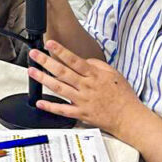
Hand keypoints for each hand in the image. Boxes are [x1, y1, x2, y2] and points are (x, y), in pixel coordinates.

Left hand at [28, 40, 147, 139]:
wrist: (129, 118)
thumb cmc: (123, 95)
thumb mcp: (113, 73)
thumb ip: (97, 65)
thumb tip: (83, 60)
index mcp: (94, 76)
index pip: (75, 60)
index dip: (61, 51)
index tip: (50, 43)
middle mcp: (86, 87)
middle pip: (62, 72)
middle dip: (46, 62)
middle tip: (34, 54)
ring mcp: (82, 101)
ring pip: (59, 88)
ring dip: (43, 79)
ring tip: (32, 71)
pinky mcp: (81, 114)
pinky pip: (63, 110)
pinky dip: (50, 106)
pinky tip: (40, 101)